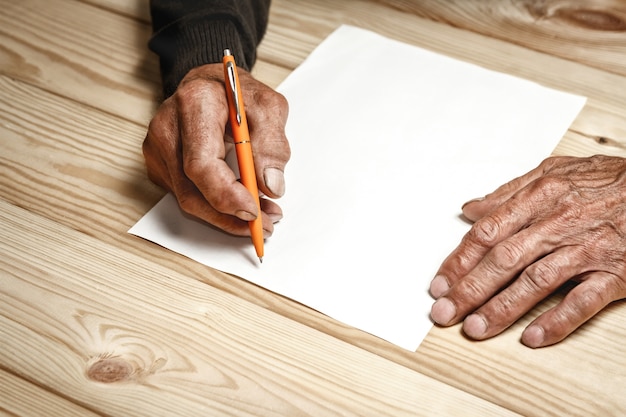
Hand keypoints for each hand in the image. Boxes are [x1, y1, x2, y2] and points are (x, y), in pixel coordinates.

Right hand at [143, 64, 290, 235]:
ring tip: (261, 213)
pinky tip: (239, 202)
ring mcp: (157, 148)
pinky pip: (185, 196)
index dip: (227, 194)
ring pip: (188, 200)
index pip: (200, 163)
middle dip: (230, 215)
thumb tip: (270, 187)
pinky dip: (214, 207)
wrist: (209, 85)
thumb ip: (272, 145)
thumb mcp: (269, 107)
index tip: (254, 210)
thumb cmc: (238, 94)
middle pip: (191, 190)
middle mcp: (166, 127)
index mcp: (194, 104)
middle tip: (266, 223)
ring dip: (226, 216)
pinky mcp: (159, 164)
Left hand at [429, 155, 625, 346]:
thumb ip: (509, 192)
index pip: (487, 232)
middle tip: (444, 312)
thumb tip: (470, 208)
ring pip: (536, 281)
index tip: (439, 282)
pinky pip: (584, 300)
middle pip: (503, 259)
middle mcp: (559, 223)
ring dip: (502, 308)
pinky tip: (532, 338)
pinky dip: (558, 320)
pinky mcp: (617, 273)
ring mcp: (588, 249)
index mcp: (540, 197)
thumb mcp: (556, 172)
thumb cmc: (609, 181)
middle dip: (469, 289)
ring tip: (476, 329)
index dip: (459, 260)